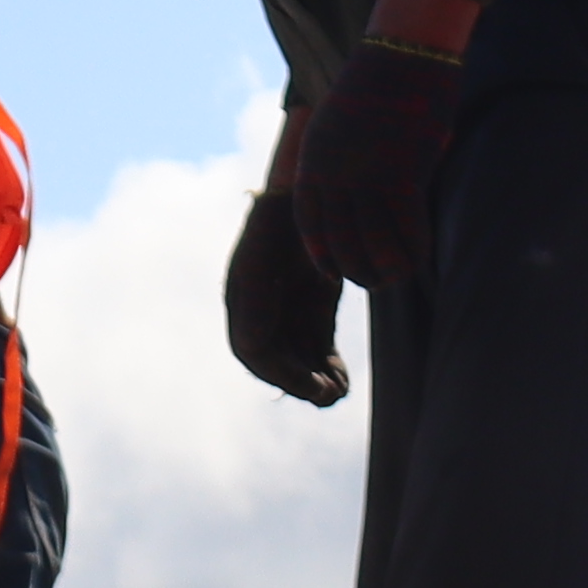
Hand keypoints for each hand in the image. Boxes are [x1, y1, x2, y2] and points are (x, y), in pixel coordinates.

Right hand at [222, 186, 350, 406]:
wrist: (317, 192)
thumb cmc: (290, 216)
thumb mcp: (271, 249)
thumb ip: (258, 295)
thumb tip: (249, 346)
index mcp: (244, 296)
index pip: (253, 349)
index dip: (279, 373)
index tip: (310, 385)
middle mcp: (261, 310)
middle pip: (275, 360)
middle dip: (299, 382)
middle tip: (327, 395)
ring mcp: (288, 311)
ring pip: (297, 359)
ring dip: (315, 381)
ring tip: (339, 392)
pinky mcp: (313, 312)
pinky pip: (317, 349)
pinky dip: (329, 368)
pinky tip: (343, 381)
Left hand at [282, 37, 461, 293]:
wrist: (404, 52)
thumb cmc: (377, 82)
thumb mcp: (337, 121)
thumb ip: (336, 158)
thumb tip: (348, 191)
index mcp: (314, 160)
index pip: (309, 223)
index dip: (321, 254)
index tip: (332, 273)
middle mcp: (334, 174)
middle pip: (339, 241)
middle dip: (354, 269)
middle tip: (372, 281)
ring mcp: (368, 176)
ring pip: (372, 243)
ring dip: (384, 268)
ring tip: (396, 277)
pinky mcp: (404, 174)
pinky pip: (406, 228)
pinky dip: (414, 249)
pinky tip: (421, 259)